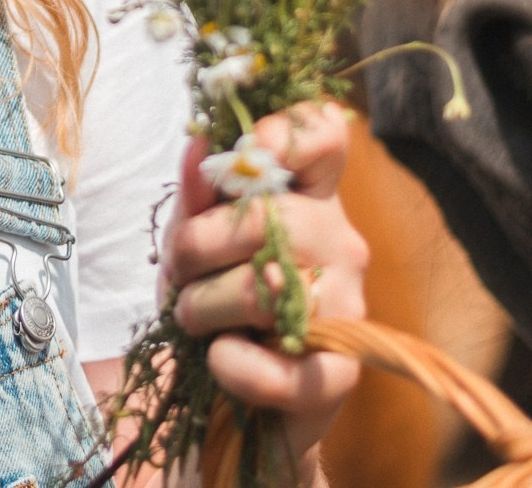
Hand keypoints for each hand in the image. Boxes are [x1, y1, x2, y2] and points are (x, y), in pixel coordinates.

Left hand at [161, 102, 366, 483]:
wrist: (226, 401)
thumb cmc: (213, 304)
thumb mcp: (190, 244)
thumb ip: (196, 198)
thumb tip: (199, 146)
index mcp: (309, 197)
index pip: (322, 135)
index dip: (281, 131)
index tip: (241, 154)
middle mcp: (340, 242)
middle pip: (268, 214)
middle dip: (197, 245)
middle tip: (182, 273)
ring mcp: (349, 307)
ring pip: (260, 288)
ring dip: (202, 307)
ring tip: (197, 320)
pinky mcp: (339, 375)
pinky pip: (277, 366)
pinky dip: (231, 366)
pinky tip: (221, 360)